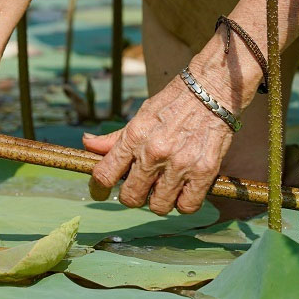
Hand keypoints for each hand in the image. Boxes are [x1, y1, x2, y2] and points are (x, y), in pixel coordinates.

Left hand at [83, 74, 234, 214]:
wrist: (210, 92)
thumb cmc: (172, 104)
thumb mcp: (140, 116)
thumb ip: (115, 138)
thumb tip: (88, 144)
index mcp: (134, 137)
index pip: (105, 174)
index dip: (99, 188)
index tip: (101, 191)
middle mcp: (154, 152)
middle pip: (131, 197)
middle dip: (132, 196)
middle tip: (141, 187)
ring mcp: (180, 164)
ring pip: (158, 206)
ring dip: (159, 201)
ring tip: (165, 187)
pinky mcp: (204, 172)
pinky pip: (187, 206)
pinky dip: (184, 203)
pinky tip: (184, 190)